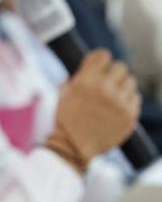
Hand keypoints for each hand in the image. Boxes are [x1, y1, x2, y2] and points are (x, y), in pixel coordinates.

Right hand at [47, 50, 140, 170]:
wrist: (73, 146)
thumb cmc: (66, 118)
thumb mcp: (65, 91)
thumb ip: (81, 75)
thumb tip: (94, 64)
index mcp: (86, 81)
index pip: (103, 55)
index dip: (99, 59)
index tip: (97, 65)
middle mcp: (105, 90)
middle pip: (121, 67)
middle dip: (112, 73)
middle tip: (105, 82)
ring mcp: (120, 104)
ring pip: (131, 82)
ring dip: (121, 86)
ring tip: (111, 96)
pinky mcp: (130, 117)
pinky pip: (136, 98)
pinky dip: (127, 100)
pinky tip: (116, 107)